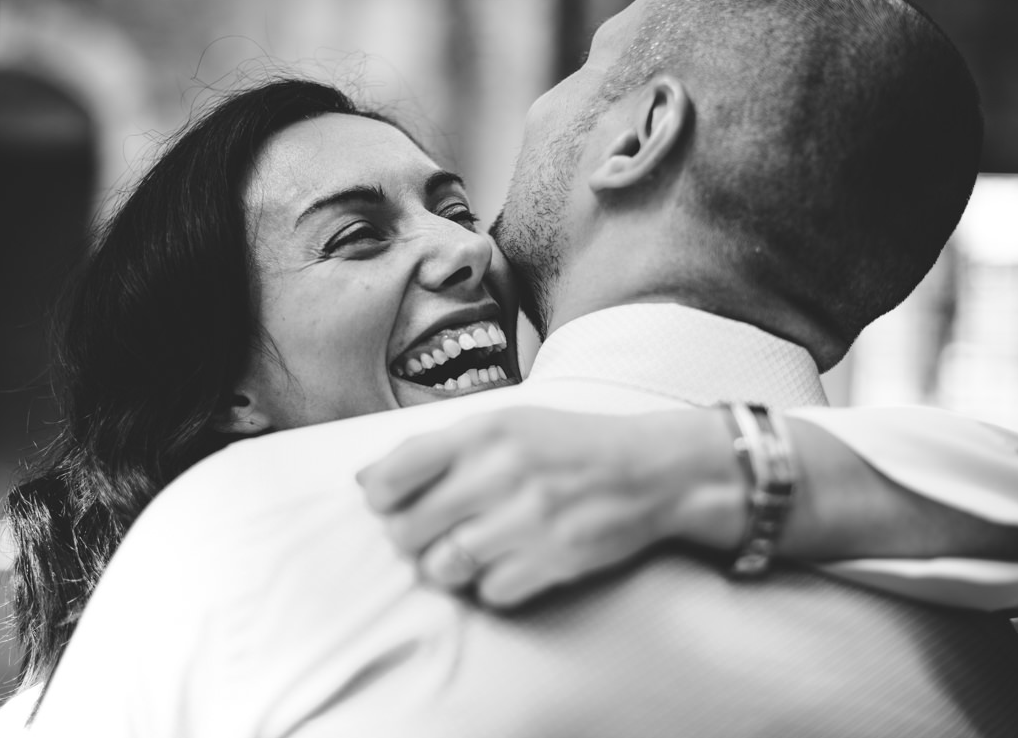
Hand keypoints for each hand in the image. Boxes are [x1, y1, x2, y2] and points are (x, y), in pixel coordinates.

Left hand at [357, 407, 741, 607]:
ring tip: (468, 550)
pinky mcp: (553, 559)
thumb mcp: (507, 424)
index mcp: (485, 430)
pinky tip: (510, 563)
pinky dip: (491, 586)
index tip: (387, 504)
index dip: (378, 497)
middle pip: (409, 529)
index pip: (395, 472)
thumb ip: (439, 447)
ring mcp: (528, 519)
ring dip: (446, 567)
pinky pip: (489, 592)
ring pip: (443, 567)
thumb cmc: (569, 446)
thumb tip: (365, 478)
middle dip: (409, 539)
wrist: (651, 471)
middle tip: (428, 534)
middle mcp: (501, 472)